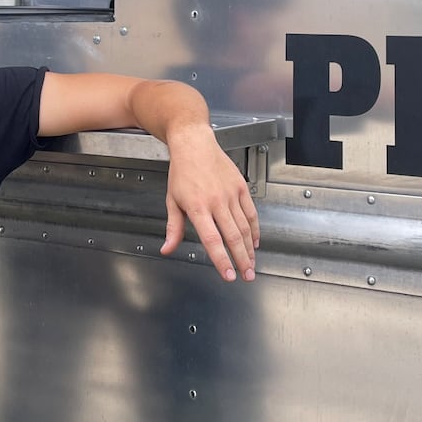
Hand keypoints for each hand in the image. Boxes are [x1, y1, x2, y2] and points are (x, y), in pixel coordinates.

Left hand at [161, 123, 259, 281]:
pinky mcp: (241, 187)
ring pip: (244, 227)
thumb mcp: (172, 200)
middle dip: (241, 260)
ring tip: (251, 264)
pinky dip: (254, 229)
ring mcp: (231, 194)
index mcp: (197, 207)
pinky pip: (251, 213)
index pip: (212, 240)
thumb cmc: (182, 172)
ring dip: (249, 249)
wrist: (194, 144)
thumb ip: (173, 228)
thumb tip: (167, 249)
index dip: (221, 260)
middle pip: (232, 237)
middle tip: (247, 276)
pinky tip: (254, 242)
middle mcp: (216, 201)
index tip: (228, 275)